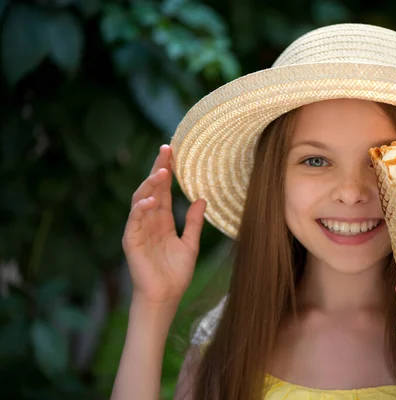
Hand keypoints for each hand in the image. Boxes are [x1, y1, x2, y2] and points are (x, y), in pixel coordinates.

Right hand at [122, 145, 206, 306]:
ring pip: (140, 200)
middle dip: (158, 169)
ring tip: (162, 171)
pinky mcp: (131, 241)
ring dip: (150, 185)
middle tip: (166, 150)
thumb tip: (202, 199)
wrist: (166, 296)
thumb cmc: (176, 273)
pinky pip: (134, 221)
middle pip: (151, 189)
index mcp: (162, 220)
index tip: (174, 153)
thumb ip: (194, 222)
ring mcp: (138, 230)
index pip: (163, 190)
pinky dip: (140, 209)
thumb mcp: (190, 243)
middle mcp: (149, 221)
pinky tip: (150, 200)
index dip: (167, 172)